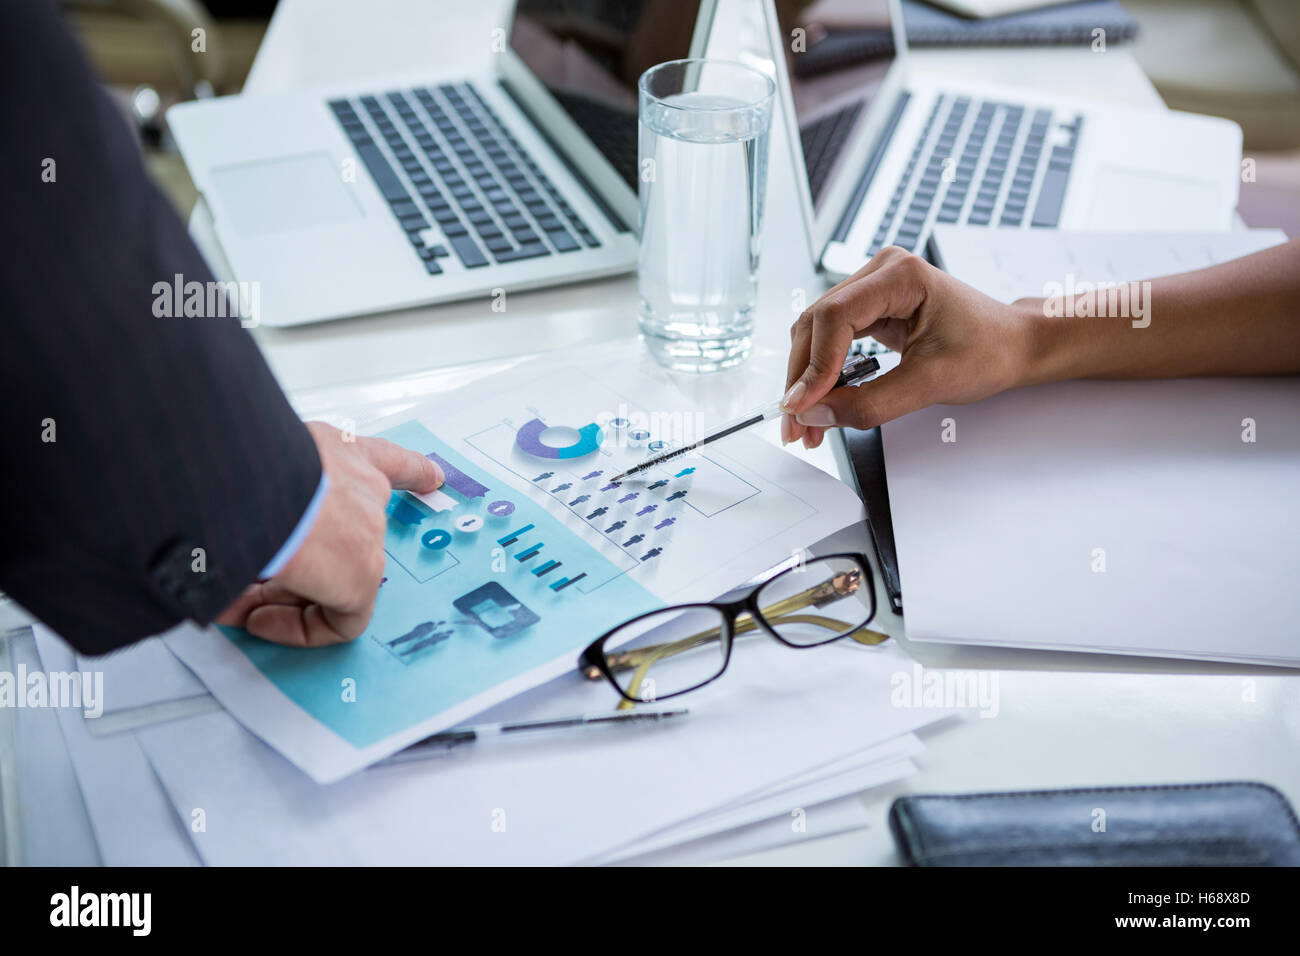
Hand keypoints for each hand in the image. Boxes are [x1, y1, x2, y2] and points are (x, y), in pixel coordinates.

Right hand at [216, 422, 442, 646]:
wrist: (235, 479)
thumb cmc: (228, 463)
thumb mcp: (246, 468)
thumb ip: (256, 501)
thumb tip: (236, 544)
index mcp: (334, 450)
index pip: (385, 458)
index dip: (412, 471)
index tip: (433, 478)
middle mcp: (359, 485)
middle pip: (341, 536)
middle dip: (294, 566)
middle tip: (243, 580)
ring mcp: (366, 530)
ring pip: (334, 577)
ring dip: (282, 596)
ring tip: (235, 601)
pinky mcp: (361, 574)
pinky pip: (342, 617)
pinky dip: (299, 627)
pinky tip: (258, 619)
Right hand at [781, 247, 1036, 448]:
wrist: (1012, 345)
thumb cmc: (988, 351)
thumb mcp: (931, 384)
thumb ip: (870, 403)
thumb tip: (816, 415)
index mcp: (901, 275)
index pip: (835, 317)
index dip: (813, 366)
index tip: (802, 408)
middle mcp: (879, 273)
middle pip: (815, 324)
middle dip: (802, 379)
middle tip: (796, 426)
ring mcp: (871, 288)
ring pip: (814, 334)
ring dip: (806, 380)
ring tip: (806, 424)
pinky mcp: (869, 309)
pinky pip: (829, 340)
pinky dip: (821, 375)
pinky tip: (820, 404)